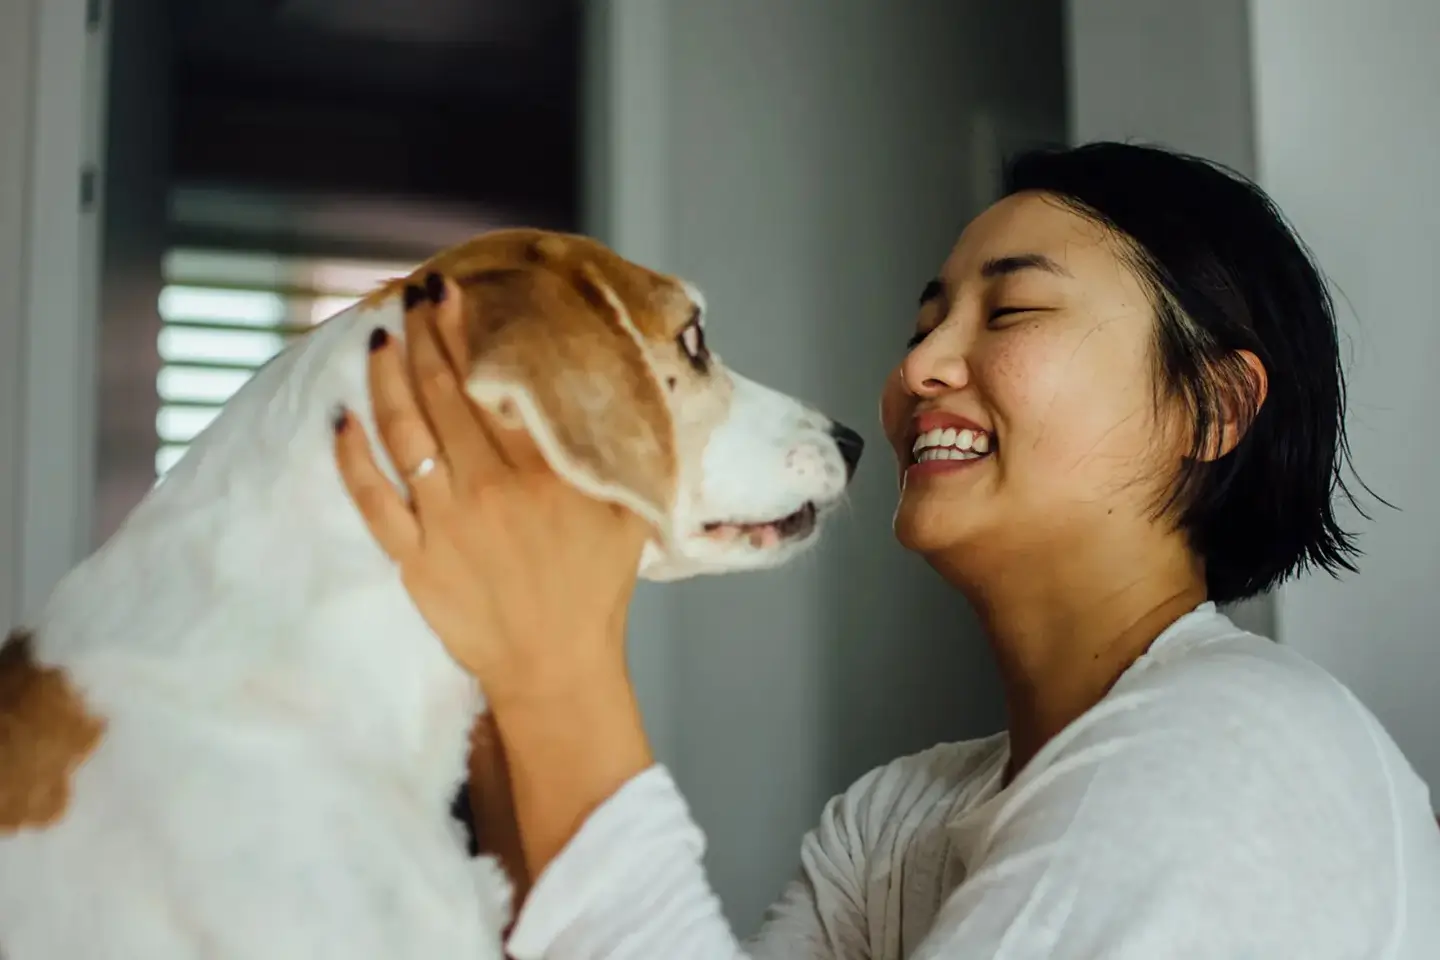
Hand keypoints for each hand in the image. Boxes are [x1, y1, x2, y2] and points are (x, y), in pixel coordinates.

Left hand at [331, 271, 650, 706]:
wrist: (557, 666)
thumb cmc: (595, 588)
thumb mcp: (624, 512)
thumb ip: (611, 454)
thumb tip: (608, 395)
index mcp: (543, 472)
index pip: (494, 384)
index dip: (467, 334)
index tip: (453, 294)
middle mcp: (488, 487)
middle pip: (443, 394)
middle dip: (424, 337)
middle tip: (413, 297)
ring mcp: (445, 522)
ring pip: (403, 433)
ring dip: (386, 379)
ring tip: (379, 338)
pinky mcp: (414, 558)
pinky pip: (371, 498)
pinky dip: (351, 457)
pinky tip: (341, 419)